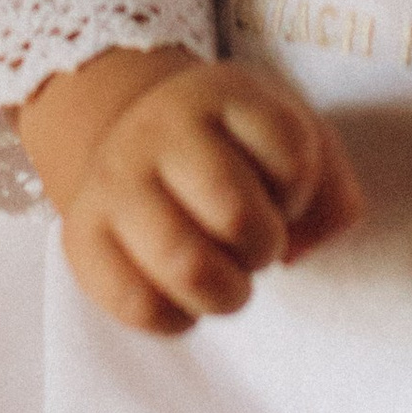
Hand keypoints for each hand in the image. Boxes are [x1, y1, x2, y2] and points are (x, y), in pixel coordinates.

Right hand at [20, 49, 363, 335]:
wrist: (132, 140)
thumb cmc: (231, 150)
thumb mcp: (289, 138)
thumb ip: (329, 189)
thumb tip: (303, 248)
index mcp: (221, 94)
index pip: (290, 152)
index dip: (301, 191)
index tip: (283, 194)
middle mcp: (159, 129)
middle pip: (238, 215)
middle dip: (263, 247)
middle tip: (255, 244)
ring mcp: (114, 182)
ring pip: (186, 264)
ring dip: (226, 291)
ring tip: (225, 278)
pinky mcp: (82, 236)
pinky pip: (138, 304)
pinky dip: (178, 318)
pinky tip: (184, 296)